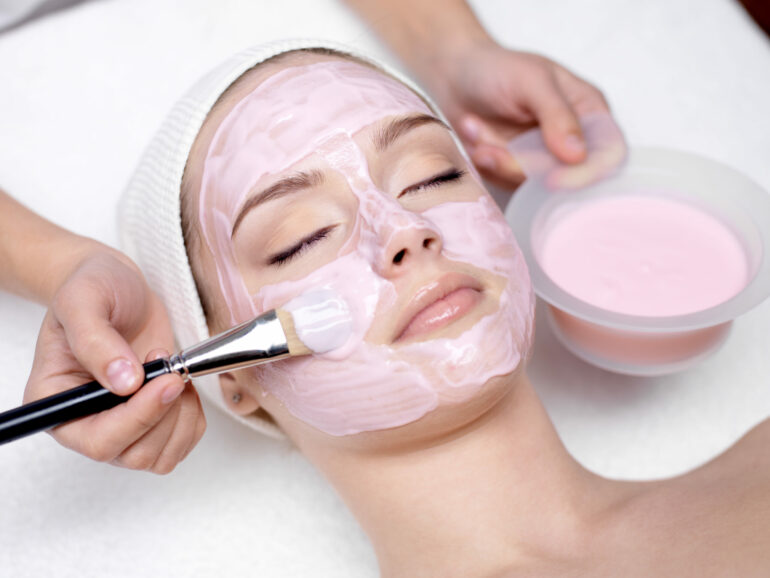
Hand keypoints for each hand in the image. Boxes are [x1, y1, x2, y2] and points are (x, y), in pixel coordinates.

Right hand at [23, 247, 205, 473]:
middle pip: (134, 454)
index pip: (98, 440)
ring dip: (181, 416)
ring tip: (172, 371)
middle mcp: (85, 424)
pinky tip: (182, 383)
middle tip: (170, 369)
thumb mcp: (82, 301)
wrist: (118, 285)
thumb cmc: (93, 289)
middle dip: (165, 413)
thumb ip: (96, 341)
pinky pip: (181, 443)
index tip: (166, 382)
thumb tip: (123, 383)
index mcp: (56, 405)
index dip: (138, 418)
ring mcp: (121, 427)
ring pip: (161, 455)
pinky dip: (193, 418)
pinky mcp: (151, 422)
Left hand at [425, 42, 611, 188]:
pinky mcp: (515, 171)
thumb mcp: (531, 81)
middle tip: (486, 148)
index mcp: (590, 113)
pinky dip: (484, 161)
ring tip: (472, 126)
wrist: (454, 75)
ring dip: (496, 160)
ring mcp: (542, 159)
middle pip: (563, 176)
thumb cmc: (497, 69)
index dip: (586, 174)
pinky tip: (472, 132)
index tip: (552, 180)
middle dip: (520, 165)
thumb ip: (557, 115)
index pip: (607, 155)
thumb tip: (577, 155)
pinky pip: (505, 182)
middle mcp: (571, 140)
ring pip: (530, 184)